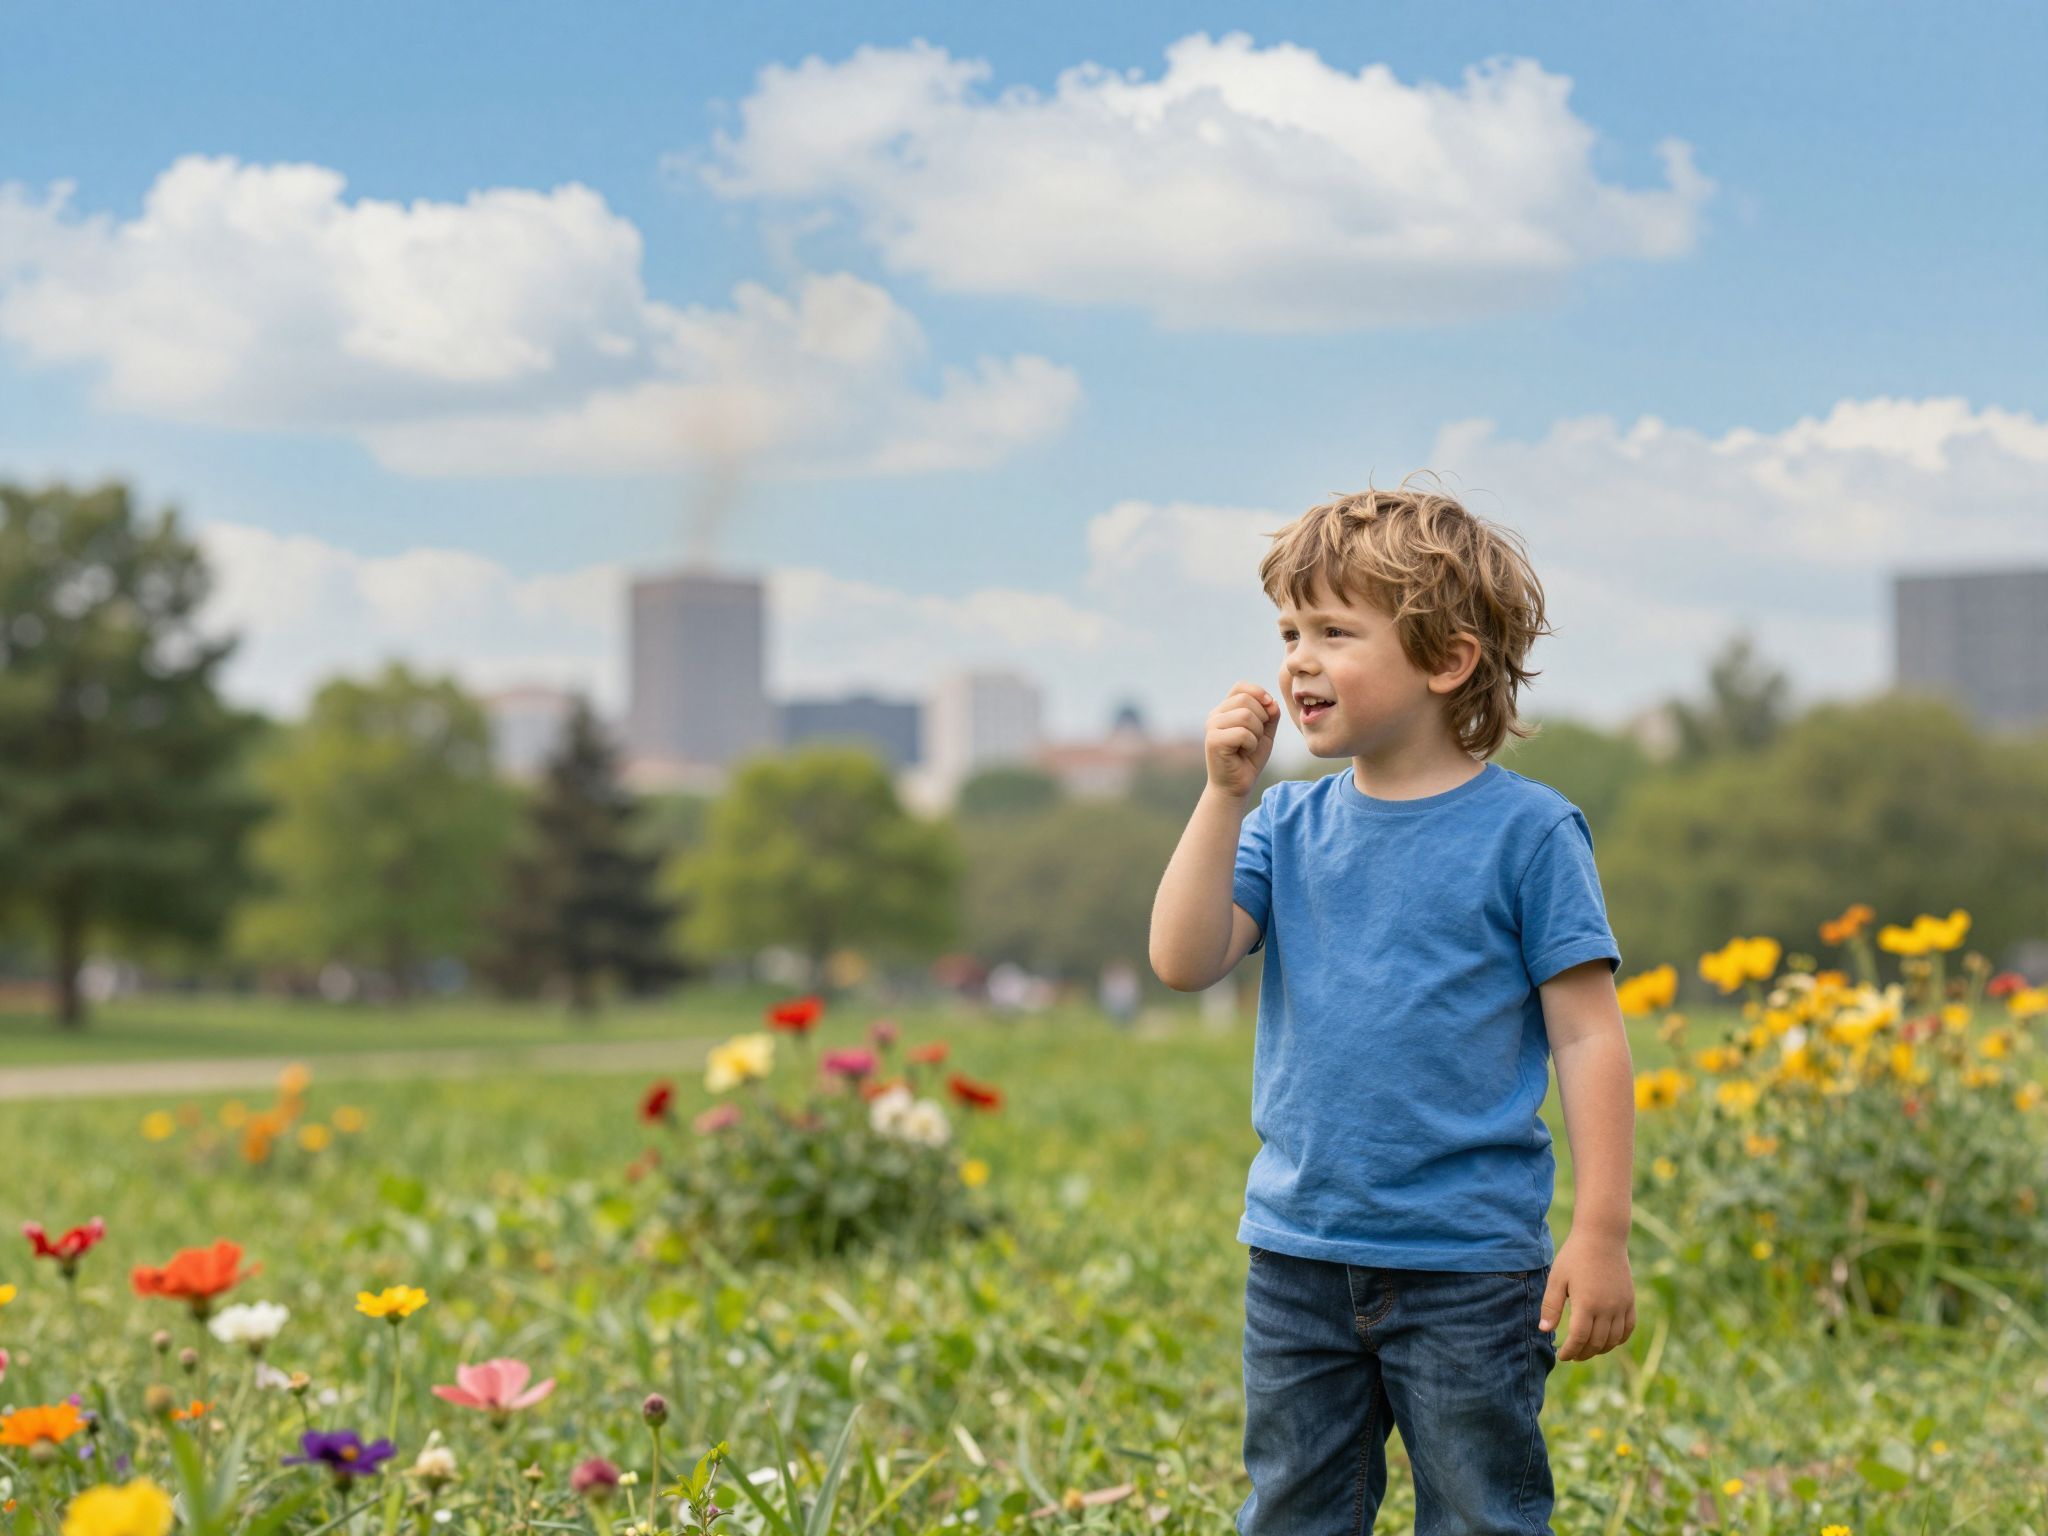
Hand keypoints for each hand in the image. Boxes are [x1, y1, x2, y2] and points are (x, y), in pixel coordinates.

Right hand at [1204, 681, 1279, 797]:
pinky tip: (1243, 753)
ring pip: (1246, 715)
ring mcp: (1212, 727)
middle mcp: (1215, 715)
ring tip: (1249, 746)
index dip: (1258, 693)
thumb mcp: (1265, 732)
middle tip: (1256, 737)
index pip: (1240, 687)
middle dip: (1262, 718)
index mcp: (1225, 709)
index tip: (1269, 707)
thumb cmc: (1249, 758)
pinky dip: (1251, 744)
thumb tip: (1271, 702)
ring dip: (1257, 733)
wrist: (1236, 785)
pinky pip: (1243, 733)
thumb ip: (1270, 715)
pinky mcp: (1213, 741)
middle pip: (1246, 699)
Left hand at [1538, 1234, 1634, 1361]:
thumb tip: (1545, 1331)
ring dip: (1600, 1349)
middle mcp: (1607, 1308)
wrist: (1602, 1237)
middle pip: (1596, 1343)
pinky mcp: (1630, 1300)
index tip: (1561, 1356)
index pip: (1579, 1339)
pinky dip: (1618, 1339)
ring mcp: (1621, 1305)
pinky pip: (1628, 1328)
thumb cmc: (1575, 1256)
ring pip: (1613, 1339)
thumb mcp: (1557, 1278)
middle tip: (1572, 1355)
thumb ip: (1551, 1306)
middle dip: (1583, 1353)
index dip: (1570, 1351)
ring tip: (1587, 1350)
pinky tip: (1607, 1341)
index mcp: (1586, 1304)